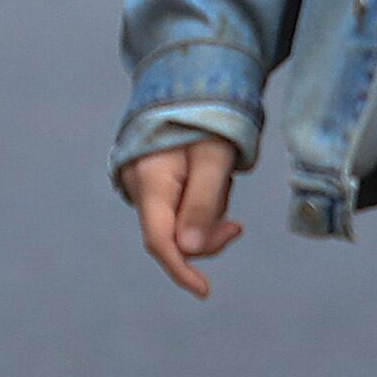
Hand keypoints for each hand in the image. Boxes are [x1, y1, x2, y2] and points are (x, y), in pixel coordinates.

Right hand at [117, 136, 243, 297]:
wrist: (188, 85)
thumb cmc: (205, 120)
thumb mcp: (215, 159)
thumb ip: (204, 205)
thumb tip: (192, 251)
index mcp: (151, 181)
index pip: (160, 239)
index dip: (181, 269)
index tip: (205, 291)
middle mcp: (138, 187)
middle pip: (172, 236)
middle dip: (206, 236)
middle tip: (237, 226)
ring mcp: (141, 186)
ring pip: (178, 225)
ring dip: (206, 216)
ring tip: (220, 182)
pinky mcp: (151, 184)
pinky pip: (177, 211)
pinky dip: (198, 207)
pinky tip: (209, 182)